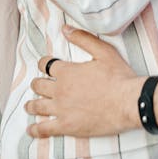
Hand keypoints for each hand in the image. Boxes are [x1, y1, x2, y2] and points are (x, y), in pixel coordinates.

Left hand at [25, 26, 144, 137]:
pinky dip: (35, 129)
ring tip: (29, 106)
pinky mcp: (67, 126)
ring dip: (31, 105)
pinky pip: (44, 129)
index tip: (44, 65)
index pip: (47, 65)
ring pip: (38, 106)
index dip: (43, 64)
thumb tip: (65, 29)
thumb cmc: (118, 76)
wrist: (128, 102)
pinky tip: (31, 129)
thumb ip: (83, 39)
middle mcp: (60, 90)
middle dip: (37, 83)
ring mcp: (61, 109)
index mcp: (67, 72)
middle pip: (39, 86)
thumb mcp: (104, 51)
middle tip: (37, 85)